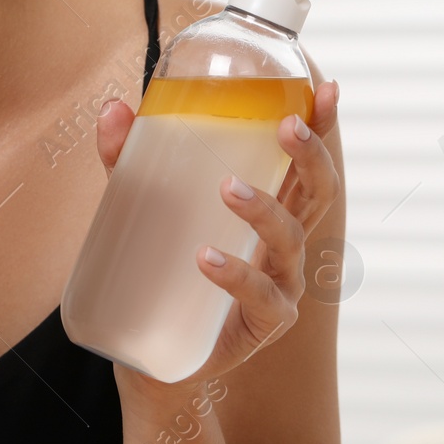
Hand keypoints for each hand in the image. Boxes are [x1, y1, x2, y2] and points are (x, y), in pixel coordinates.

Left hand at [95, 81, 341, 386]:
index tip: (329, 88)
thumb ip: (127, 160)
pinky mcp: (263, 325)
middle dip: (310, 156)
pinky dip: (237, 275)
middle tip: (286, 126)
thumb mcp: (139, 207)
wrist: (149, 355)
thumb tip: (114, 108)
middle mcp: (282, 243)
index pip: (302, 162)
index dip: (323, 126)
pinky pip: (262, 297)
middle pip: (317, 194)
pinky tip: (207, 259)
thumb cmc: (159, 268)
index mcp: (267, 208)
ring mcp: (279, 285)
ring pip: (291, 240)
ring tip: (227, 189)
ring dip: (265, 210)